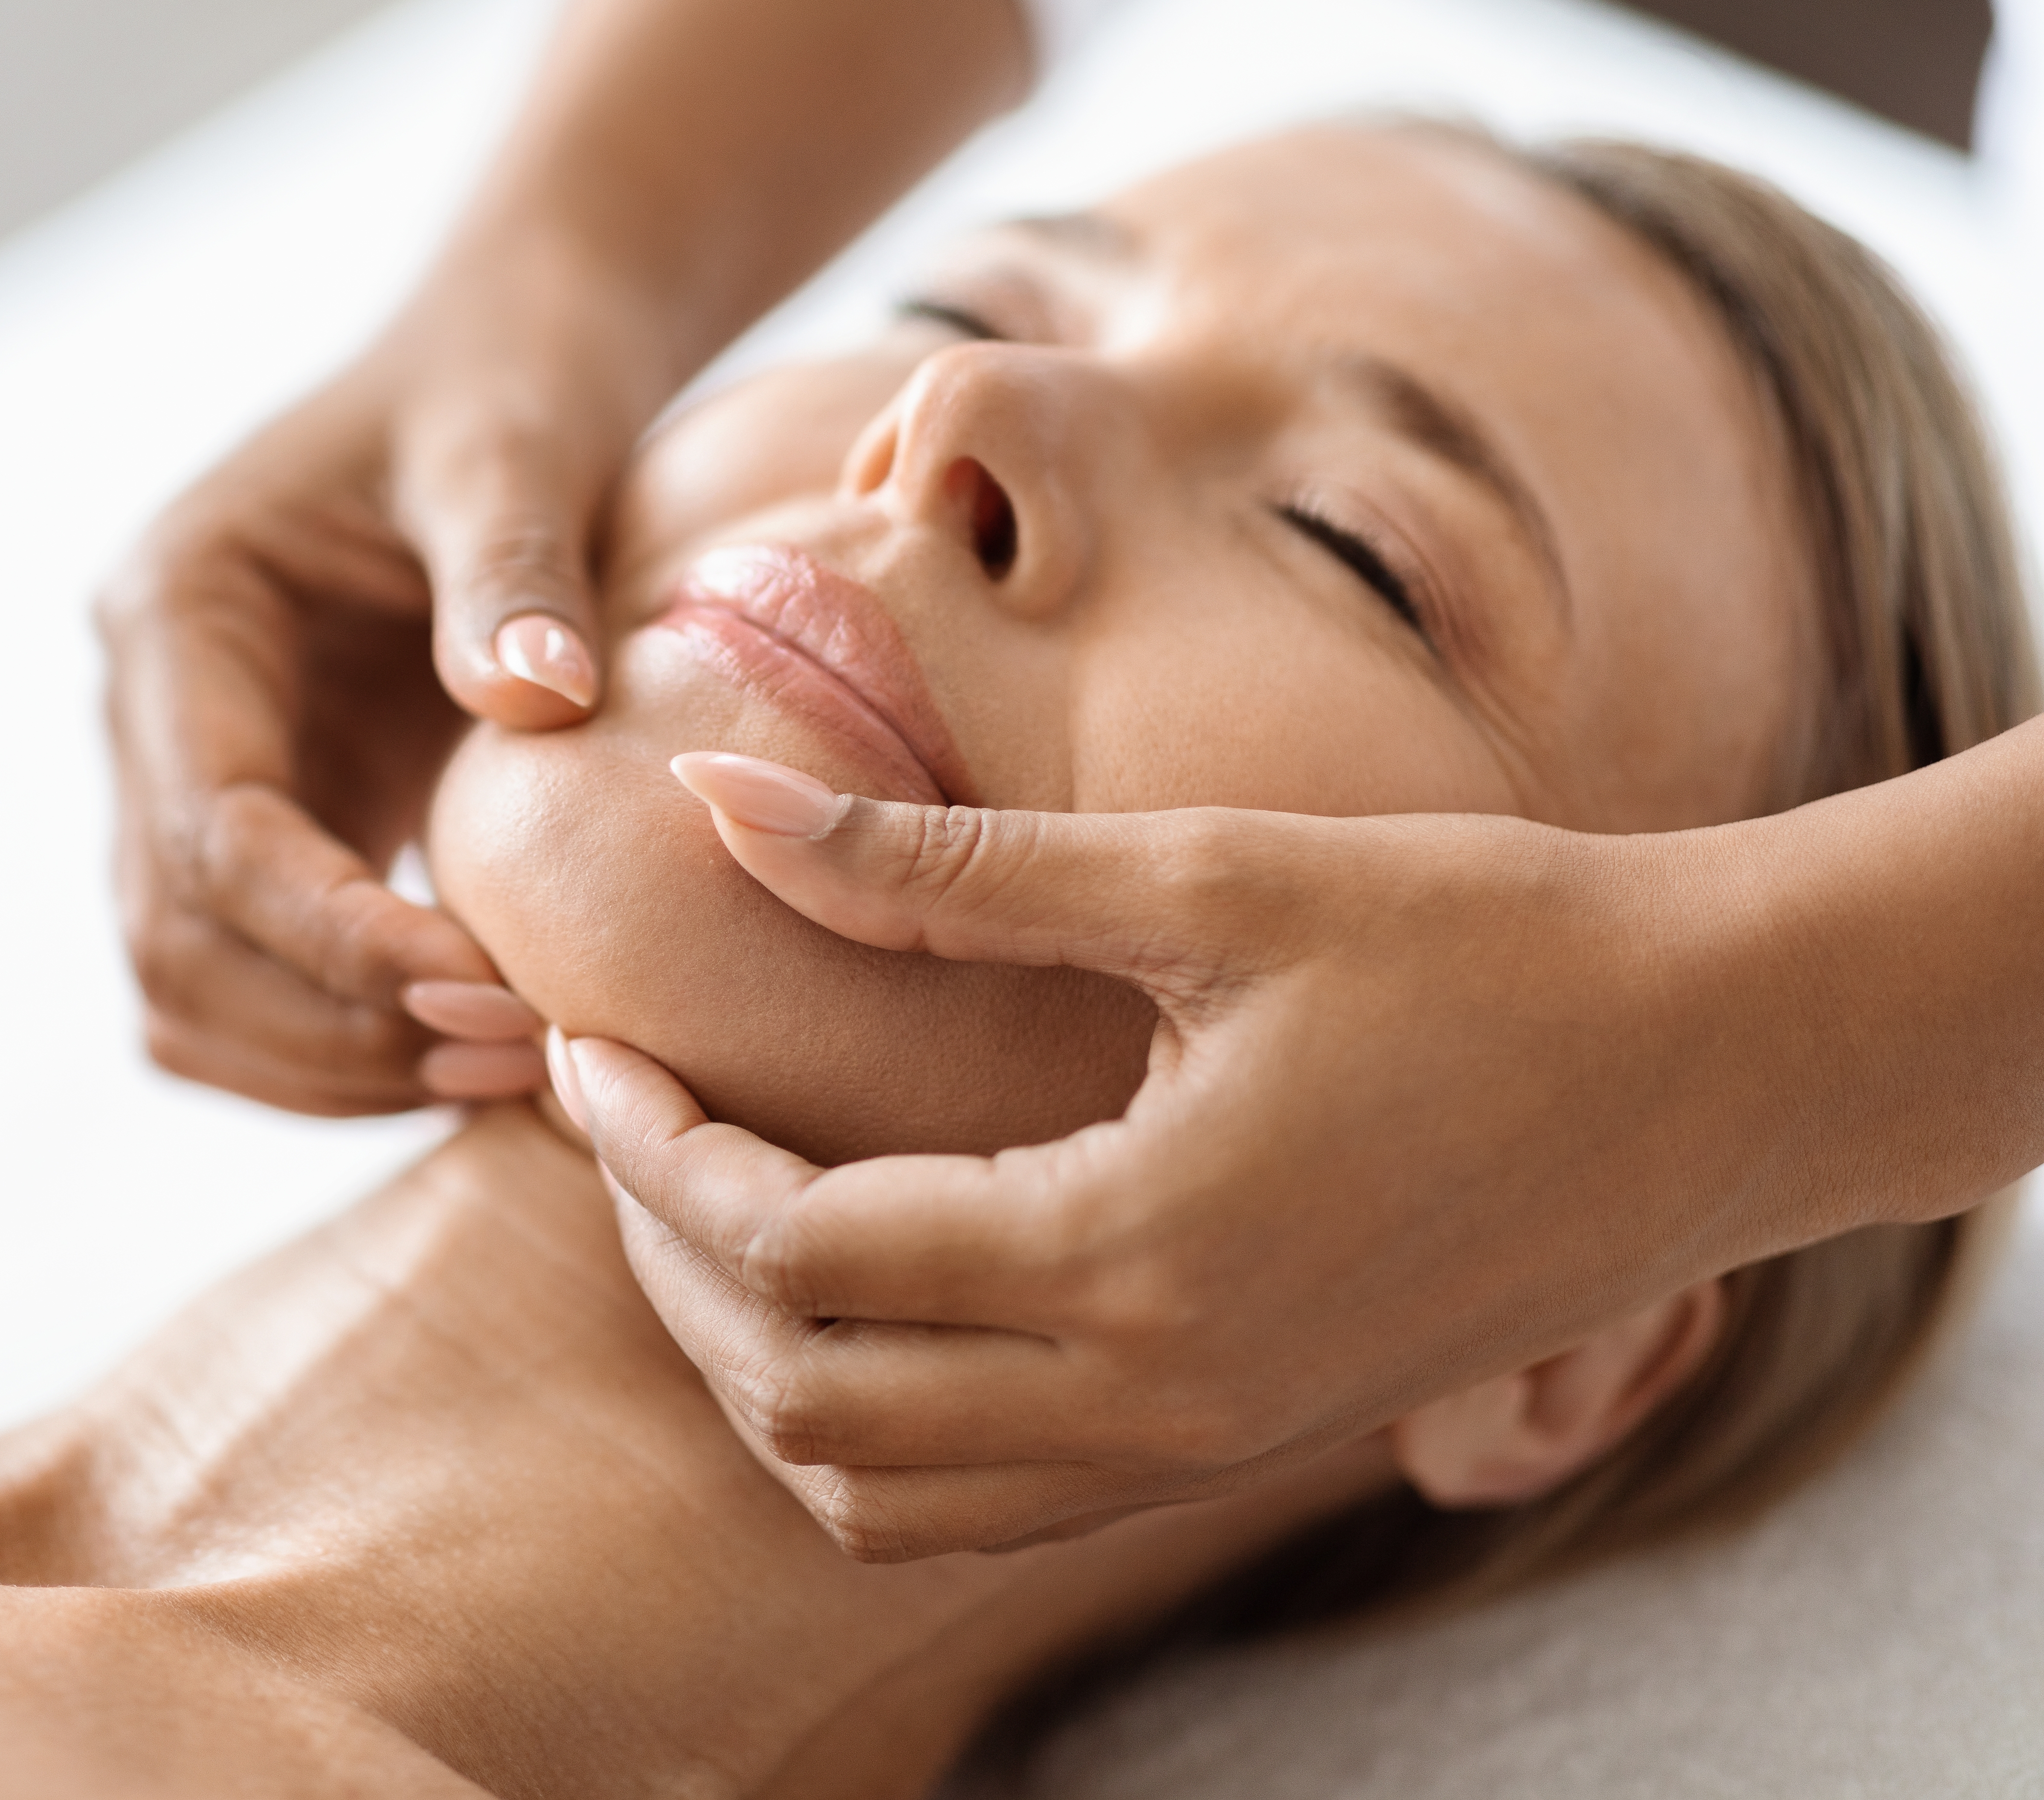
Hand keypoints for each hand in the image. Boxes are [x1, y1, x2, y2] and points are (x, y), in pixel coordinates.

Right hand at [97, 254, 661, 1112]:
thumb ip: (513, 563)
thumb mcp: (515, 444)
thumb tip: (537, 693)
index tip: (490, 993)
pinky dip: (343, 1042)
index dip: (336, 940)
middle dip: (330, 1026)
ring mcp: (192, 773)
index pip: (213, 836)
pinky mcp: (264, 821)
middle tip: (515, 1057)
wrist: (507, 366)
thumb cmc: (506, 384)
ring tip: (509, 1071)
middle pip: (175, 943)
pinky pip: (258, 980)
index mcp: (175, 608)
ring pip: (193, 992)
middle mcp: (151, 707)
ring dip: (330, 1062)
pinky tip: (480, 1044)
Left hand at [561, 752, 1882, 1559]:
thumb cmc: (1480, 941)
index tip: (585, 1044)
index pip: (795, 1247)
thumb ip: (936, 867)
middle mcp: (1152, 1399)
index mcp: (1131, 1257)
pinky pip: (984, 1498)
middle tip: (626, 1113)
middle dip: (673, 1261)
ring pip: (878, 1489)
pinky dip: (872, 1418)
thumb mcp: (1202, 875)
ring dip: (760, 1362)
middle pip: (804, 1397)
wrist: (1711, 1067)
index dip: (657, 1150)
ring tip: (710, 1201)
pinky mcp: (1234, 1442)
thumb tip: (719, 798)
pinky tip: (853, 1277)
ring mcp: (1196, 1448)